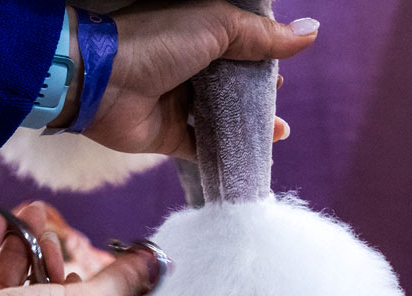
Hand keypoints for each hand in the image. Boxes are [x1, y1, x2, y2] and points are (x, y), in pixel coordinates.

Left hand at [49, 1, 317, 157]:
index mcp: (196, 31)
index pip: (238, 42)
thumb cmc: (156, 41)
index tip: (284, 66)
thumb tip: (310, 33)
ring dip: (248, 123)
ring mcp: (177, 101)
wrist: (102, 82)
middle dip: (257, 92)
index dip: (262, 53)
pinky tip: (253, 154)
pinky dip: (226, 151)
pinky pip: (202, 147)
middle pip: (231, 81)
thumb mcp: (217, 25)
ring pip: (220, 115)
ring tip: (278, 130)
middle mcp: (187, 65)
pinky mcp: (168, 135)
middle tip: (280, 99)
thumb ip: (262, 36)